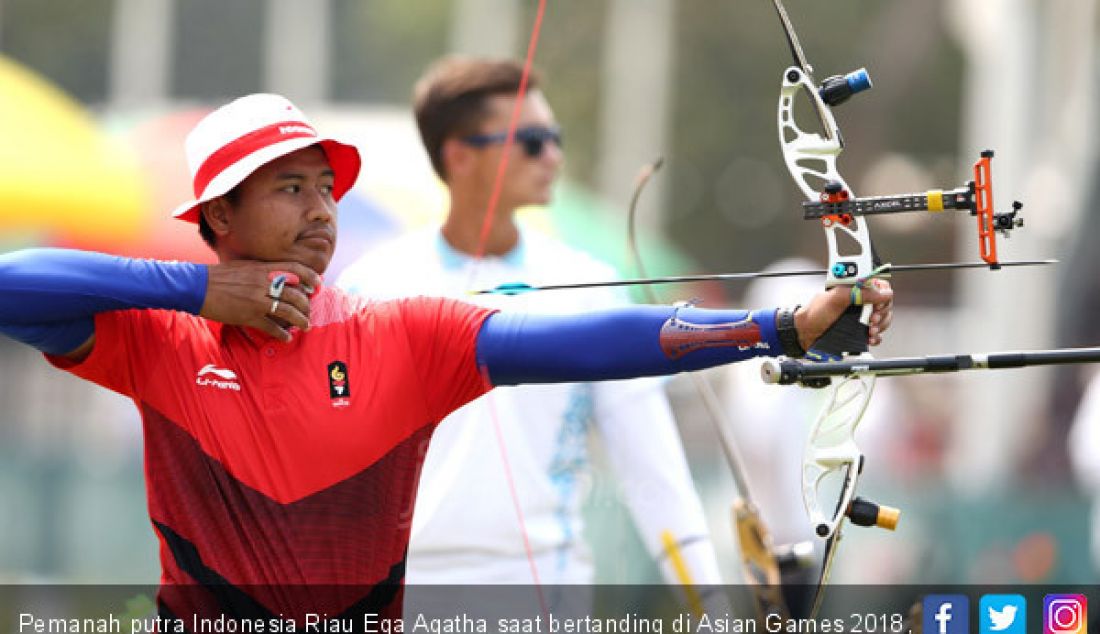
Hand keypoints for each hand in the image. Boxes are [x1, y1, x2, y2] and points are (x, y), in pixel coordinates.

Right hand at [200, 261, 321, 341]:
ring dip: (301, 320)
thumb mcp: (244, 266)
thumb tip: (279, 276)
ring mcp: (257, 300)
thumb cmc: (219, 276)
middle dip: (306, 305)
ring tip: (305, 326)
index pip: (295, 269)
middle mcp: (264, 283)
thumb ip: (263, 270)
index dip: (310, 277)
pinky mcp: (249, 316)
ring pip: (288, 311)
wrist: (196, 286)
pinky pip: (272, 327)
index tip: (317, 284)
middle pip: (296, 294)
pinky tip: (286, 338)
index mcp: (263, 269)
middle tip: (308, 311)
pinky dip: (282, 334)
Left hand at [794, 278, 893, 350]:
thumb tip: (882, 293)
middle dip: (882, 312)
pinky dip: (876, 337)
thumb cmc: (815, 313)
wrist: (805, 334)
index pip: (879, 286)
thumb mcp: (836, 298)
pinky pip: (876, 334)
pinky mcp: (859, 331)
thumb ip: (859, 292)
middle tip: (872, 319)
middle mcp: (859, 302)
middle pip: (884, 304)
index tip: (878, 304)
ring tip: (870, 330)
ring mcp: (860, 317)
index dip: (883, 294)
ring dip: (881, 325)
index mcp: (854, 289)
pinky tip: (870, 338)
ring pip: (883, 319)